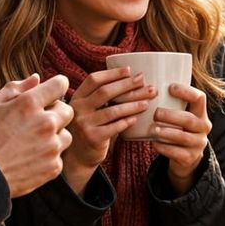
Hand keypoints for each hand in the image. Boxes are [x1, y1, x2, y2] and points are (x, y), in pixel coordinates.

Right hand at [0, 74, 74, 197]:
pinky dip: (49, 156)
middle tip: (36, 121)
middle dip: (55, 113)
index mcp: (30, 104)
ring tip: (33, 142)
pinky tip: (30, 158)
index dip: (55, 86)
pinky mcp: (53, 167)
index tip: (48, 94)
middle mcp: (45, 123)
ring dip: (54, 136)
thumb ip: (15, 89)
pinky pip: (59, 156)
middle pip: (68, 110)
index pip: (60, 84)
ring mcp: (51, 146)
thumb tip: (36, 78)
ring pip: (66, 135)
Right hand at [61, 67, 156, 193]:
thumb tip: (132, 77)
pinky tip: (136, 118)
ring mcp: (84, 124)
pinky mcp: (92, 138)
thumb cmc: (91, 126)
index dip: (112, 73)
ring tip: (147, 101)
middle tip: (144, 82)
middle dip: (127, 85)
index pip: (94, 79)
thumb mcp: (89, 108)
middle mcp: (78, 109)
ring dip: (132, 104)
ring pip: (113, 111)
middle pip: (105, 92)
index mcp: (77, 97)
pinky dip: (127, 121)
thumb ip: (100, 96)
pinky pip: (114, 127)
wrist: (79, 155)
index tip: (129, 70)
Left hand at [150, 84, 209, 195]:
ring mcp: (198, 144)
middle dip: (171, 115)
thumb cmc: (178, 131)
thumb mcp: (181, 117)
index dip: (186, 91)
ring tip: (153, 129)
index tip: (170, 87)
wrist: (186, 159)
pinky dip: (164, 148)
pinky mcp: (190, 158)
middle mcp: (203, 127)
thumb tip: (147, 86)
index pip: (199, 98)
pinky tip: (154, 144)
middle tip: (156, 113)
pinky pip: (177, 153)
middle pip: (189, 119)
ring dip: (166, 132)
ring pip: (183, 137)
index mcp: (201, 113)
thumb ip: (172, 105)